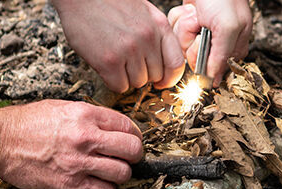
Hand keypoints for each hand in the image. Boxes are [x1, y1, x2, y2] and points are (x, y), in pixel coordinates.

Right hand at [0, 100, 142, 188]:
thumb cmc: (25, 124)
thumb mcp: (62, 107)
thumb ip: (89, 116)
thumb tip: (110, 125)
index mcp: (85, 115)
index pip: (128, 125)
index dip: (133, 134)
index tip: (131, 139)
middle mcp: (86, 137)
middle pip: (132, 149)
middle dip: (134, 154)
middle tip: (128, 157)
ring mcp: (79, 162)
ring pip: (122, 173)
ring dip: (120, 174)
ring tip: (111, 171)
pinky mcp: (70, 184)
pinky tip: (98, 183)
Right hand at [53, 0, 185, 92]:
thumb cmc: (107, 1)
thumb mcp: (142, 12)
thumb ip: (155, 33)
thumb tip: (161, 59)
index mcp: (159, 25)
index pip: (176, 63)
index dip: (169, 78)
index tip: (161, 82)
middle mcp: (147, 38)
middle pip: (155, 76)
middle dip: (142, 73)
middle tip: (127, 63)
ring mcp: (129, 50)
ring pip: (137, 83)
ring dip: (126, 77)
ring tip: (115, 60)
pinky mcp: (109, 61)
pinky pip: (119, 86)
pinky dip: (112, 81)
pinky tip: (105, 66)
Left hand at [168, 0, 251, 86]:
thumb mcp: (228, 27)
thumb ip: (221, 56)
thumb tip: (214, 82)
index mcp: (233, 49)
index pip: (211, 70)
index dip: (203, 57)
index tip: (205, 41)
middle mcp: (216, 44)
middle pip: (192, 57)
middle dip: (192, 39)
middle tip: (201, 23)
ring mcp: (200, 34)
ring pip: (182, 43)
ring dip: (185, 26)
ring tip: (197, 14)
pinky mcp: (188, 24)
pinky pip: (175, 30)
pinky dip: (179, 18)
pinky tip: (190, 10)